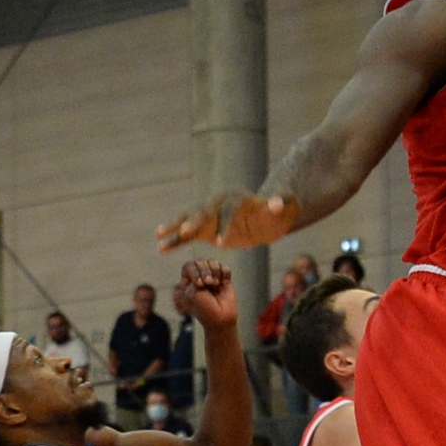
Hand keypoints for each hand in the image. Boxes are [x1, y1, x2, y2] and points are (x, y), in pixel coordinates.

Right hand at [157, 193, 297, 250]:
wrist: (269, 218)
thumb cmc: (280, 211)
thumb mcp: (286, 206)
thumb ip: (282, 203)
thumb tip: (277, 204)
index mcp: (237, 198)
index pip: (229, 211)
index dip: (225, 226)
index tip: (221, 243)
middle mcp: (219, 203)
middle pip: (204, 212)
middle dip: (194, 222)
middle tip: (184, 232)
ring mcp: (209, 216)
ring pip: (189, 221)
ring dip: (176, 229)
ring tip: (159, 237)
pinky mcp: (204, 228)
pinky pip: (187, 235)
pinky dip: (175, 240)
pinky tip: (161, 247)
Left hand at [172, 259, 237, 331]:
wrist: (221, 319)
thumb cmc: (204, 309)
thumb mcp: (192, 293)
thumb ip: (194, 276)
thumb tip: (208, 266)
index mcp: (188, 281)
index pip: (189, 266)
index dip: (195, 271)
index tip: (200, 284)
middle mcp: (199, 277)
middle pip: (201, 261)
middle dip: (205, 270)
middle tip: (209, 283)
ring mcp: (212, 277)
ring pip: (213, 262)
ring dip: (215, 271)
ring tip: (216, 283)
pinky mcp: (224, 279)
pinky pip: (224, 267)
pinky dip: (224, 273)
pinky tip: (224, 282)